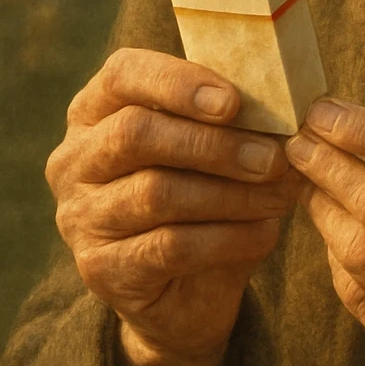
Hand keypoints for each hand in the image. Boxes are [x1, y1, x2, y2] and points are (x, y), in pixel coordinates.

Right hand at [47, 47, 302, 365]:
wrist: (186, 291)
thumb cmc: (203, 199)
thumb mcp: (214, 152)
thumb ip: (235, 125)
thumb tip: (288, 115)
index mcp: (98, 110)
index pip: (124, 74)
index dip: (179, 82)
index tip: (233, 102)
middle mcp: (76, 158)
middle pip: (137, 132)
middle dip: (214, 143)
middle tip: (273, 158)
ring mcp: (81, 215)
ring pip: (156, 192)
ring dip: (230, 193)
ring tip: (280, 196)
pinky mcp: (100, 268)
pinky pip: (169, 246)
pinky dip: (227, 237)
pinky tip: (265, 232)